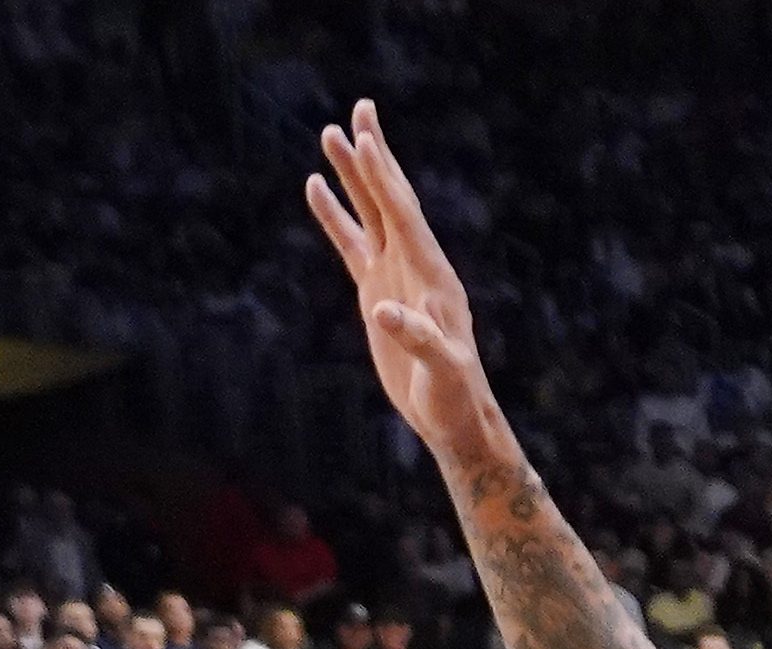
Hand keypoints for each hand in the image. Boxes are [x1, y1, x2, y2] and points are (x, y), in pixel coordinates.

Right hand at [307, 101, 502, 465]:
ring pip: (370, 214)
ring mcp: (394, 275)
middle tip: (359, 110)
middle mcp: (414, 265)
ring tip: (332, 134)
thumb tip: (381, 312)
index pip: (404, 216)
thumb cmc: (454, 395)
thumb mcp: (442, 371)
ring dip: (353, 175)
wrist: (453, 415)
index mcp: (431, 275)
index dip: (384, 179)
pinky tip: (317, 189)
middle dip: (374, 155)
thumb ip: (419, 339)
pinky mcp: (376, 292)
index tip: (367, 140)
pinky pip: (353, 244)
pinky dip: (336, 217)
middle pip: (390, 198)